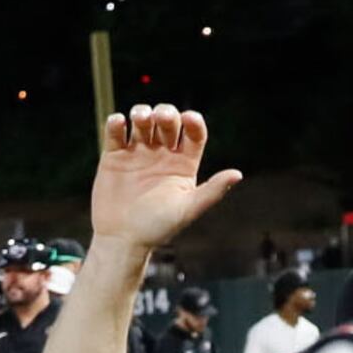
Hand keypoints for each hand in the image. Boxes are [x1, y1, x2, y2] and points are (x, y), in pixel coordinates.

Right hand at [88, 105, 241, 253]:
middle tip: (161, 118)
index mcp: (183, 163)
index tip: (188, 118)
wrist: (122, 240)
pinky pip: (115, 132)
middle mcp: (162, 154)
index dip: (193, 121)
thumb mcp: (187, 210)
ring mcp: (138, 153)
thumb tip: (237, 174)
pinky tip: (119, 123)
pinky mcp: (114, 156)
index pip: (193, 133)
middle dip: (166, 114)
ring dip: (142, 113)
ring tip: (140, 119)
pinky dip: (117, 122)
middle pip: (168, 121)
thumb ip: (212, 191)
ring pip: (142, 121)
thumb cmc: (157, 228)